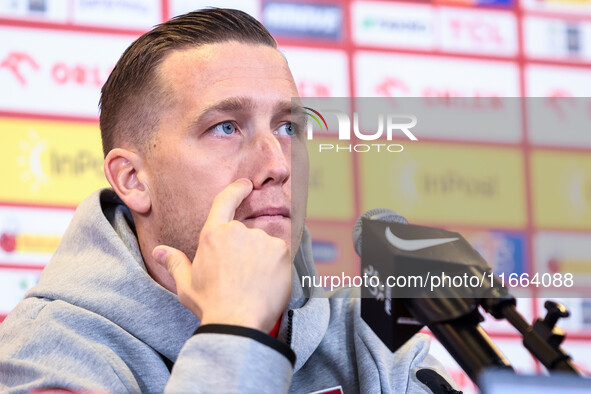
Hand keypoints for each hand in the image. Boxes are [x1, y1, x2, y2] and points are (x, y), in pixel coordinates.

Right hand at [152, 178, 291, 332]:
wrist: (237, 323)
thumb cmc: (210, 305)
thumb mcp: (186, 285)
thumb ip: (175, 263)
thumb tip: (159, 251)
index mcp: (212, 235)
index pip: (224, 202)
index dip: (236, 190)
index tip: (245, 185)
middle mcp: (237, 232)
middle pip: (245, 235)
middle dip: (246, 251)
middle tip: (241, 278)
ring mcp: (260, 239)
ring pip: (264, 245)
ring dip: (262, 259)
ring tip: (254, 284)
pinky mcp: (280, 250)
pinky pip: (280, 254)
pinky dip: (276, 266)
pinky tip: (268, 283)